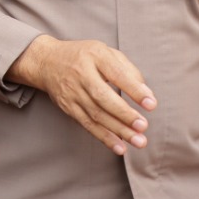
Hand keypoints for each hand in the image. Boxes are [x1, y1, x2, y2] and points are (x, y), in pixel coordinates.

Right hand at [4, 35, 155, 154]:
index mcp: (95, 56)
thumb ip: (127, 69)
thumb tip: (146, 94)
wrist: (46, 62)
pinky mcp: (68, 107)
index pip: (116, 74)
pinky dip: (104, 137)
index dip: (134, 90)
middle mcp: (81, 74)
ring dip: (118, 130)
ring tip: (138, 141)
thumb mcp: (106, 52)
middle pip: (103, 97)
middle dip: (124, 114)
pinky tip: (119, 147)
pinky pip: (87, 124)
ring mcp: (73, 93)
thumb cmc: (84, 57)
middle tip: (143, 126)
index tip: (151, 104)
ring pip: (96, 115)